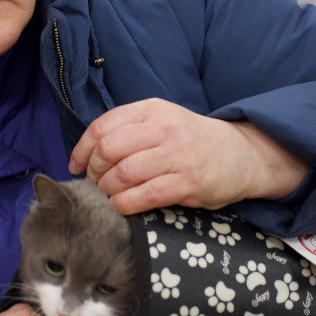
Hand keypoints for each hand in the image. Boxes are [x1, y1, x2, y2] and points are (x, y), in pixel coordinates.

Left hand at [69, 98, 308, 214]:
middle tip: (95, 182)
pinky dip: (125, 203)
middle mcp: (164, 128)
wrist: (239, 154)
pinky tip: (123, 205)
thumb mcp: (161, 120)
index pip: (103, 126)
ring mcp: (177, 155)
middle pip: (109, 149)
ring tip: (110, 194)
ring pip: (124, 173)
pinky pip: (144, 195)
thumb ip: (128, 129)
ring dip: (108, 189)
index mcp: (152, 110)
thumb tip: (86, 153)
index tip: (76, 165)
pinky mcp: (188, 181)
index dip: (82, 149)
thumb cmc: (191, 140)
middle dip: (94, 171)